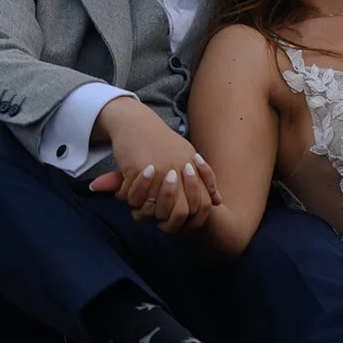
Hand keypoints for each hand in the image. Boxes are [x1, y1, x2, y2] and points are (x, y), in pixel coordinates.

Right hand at [88, 97, 219, 233]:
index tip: (179, 220)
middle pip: (180, 212)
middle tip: (159, 221)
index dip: (192, 219)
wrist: (136, 121)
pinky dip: (126, 197)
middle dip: (168, 221)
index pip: (202, 204)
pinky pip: (132, 197)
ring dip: (143, 212)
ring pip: (153, 209)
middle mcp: (178, 170)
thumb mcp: (187, 155)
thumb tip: (218, 201)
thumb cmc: (161, 141)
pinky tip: (124, 192)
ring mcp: (159, 170)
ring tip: (139, 209)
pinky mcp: (137, 168)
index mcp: (192, 167)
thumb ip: (203, 178)